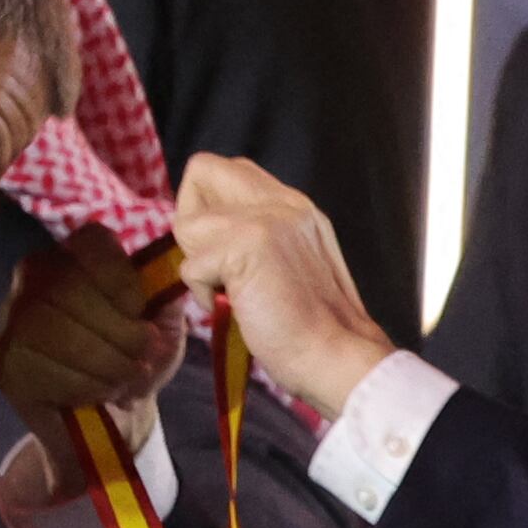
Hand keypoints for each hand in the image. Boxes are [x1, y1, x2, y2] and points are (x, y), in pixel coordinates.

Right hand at [0, 220, 187, 484]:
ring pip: (52, 327)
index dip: (125, 283)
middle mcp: (34, 273)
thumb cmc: (137, 361)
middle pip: (70, 286)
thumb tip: (166, 279)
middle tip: (142, 361)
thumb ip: (165, 301)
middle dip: (120, 333)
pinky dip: (82, 385)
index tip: (144, 320)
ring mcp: (11, 315)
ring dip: (104, 363)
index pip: (93, 241)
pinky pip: (40, 365)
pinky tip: (97, 393)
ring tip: (124, 380)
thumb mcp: (163, 329)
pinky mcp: (3, 359)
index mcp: (77, 254)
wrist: (114, 417)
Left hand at [170, 153, 397, 424]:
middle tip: (219, 263)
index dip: (211, 206)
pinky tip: (241, 310)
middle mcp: (283, 202)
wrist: (339, 359)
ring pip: (187, 223)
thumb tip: (205, 231)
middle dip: (191, 217)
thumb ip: (259, 235)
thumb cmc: (313, 329)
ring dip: (200, 266)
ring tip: (236, 292)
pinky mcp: (248, 245)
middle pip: (203, 169)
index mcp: (295, 206)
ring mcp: (266, 220)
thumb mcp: (291, 262)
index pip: (230, 170)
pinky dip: (205, 297)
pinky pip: (190, 266)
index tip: (228, 251)